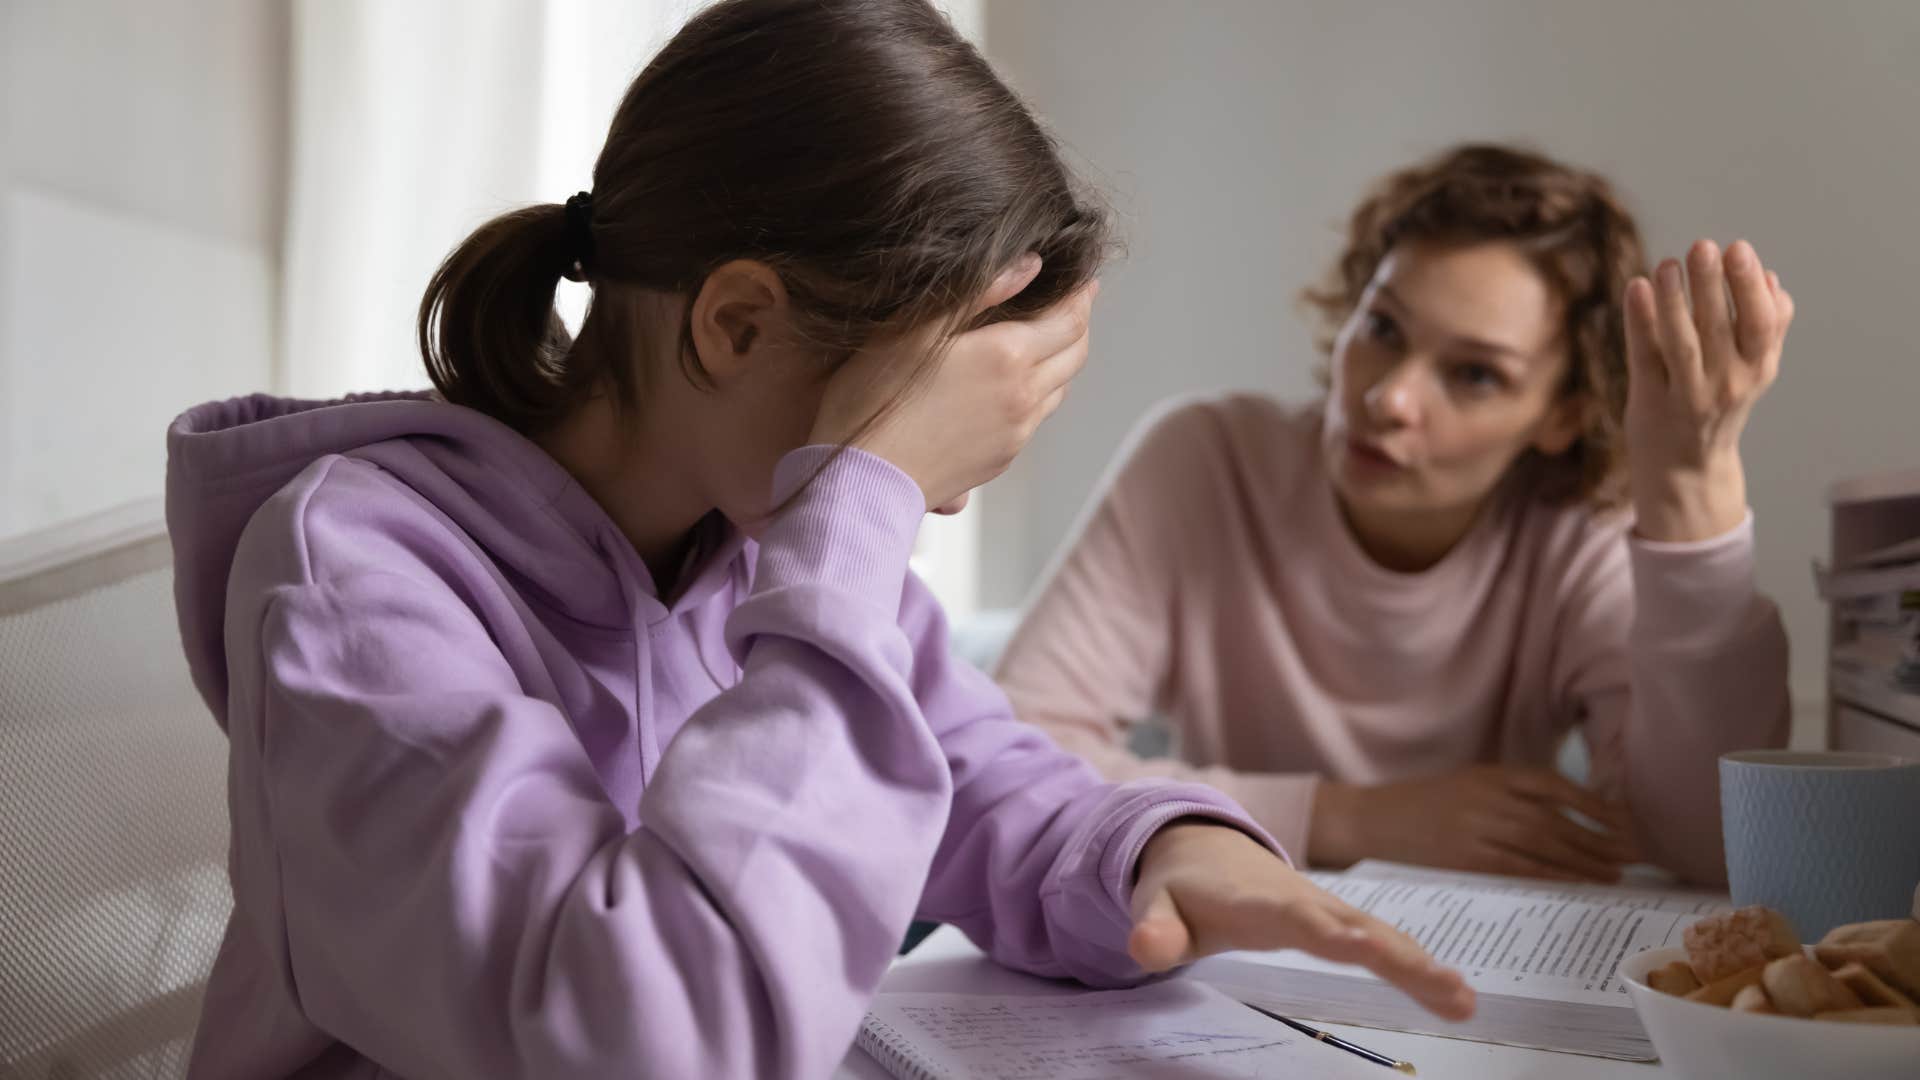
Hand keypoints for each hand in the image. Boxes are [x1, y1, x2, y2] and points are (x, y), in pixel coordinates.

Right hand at [809, 255, 1096, 510]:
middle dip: (1078, 325)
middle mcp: (1023, 395)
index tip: (1084, 280)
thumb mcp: (915, 328)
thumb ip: (977, 291)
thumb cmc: (875, 399)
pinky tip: (1013, 386)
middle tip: (1075, 304)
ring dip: (1060, 361)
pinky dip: (1038, 394)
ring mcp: (1016, 432)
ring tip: (1047, 341)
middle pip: (1075, 354)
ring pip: (1059, 388)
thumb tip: (1031, 264)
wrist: (865, 480)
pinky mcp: (1001, 459)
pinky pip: (1035, 419)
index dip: (1080, 296)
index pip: (1069, 320)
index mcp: (1007, 356)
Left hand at [1130, 822, 1475, 1020]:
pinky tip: (1457, 996)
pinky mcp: (1342, 920)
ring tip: (1463, 999)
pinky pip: (1386, 942)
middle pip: (1354, 926)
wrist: (1202, 844)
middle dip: (1395, 953)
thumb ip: (1155, 928)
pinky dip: (1421, 965)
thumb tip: (1144, 950)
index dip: (1325, 932)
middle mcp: (1302, 900)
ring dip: (1421, 964)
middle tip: (1440, 982)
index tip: (1360, 947)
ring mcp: (1327, 908)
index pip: (1294, 918)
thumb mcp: (1155, 906)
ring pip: (1381, 933)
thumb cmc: (1181, 886)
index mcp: (1256, 901)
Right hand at [1308, 765, 1639, 882]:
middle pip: (1556, 820)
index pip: (1552, 785)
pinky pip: (1520, 869)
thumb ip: (1511, 792)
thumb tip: (1570, 813)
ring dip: (1585, 861)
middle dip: (1600, 838)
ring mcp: (1476, 829)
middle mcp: (1488, 798)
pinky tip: (1576, 883)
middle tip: (1635, 854)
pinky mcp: (1467, 860)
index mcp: (1490, 774)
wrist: (1372, 820)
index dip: (1593, 803)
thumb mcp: (1469, 784)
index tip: (1624, 819)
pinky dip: (1553, 876)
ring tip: (1615, 873)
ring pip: (1544, 846)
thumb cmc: (1424, 804)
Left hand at [1623, 239, 1794, 541]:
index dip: (1749, 286)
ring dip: (1675, 301)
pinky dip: (1640, 321)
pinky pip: (1644, 357)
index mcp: (1756, 369)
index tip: (1738, 248)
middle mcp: (1725, 384)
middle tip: (1703, 245)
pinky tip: (1637, 287)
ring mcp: (1685, 395)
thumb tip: (1772, 278)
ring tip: (1668, 263)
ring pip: (1681, 343)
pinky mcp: (1648, 402)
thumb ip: (1769, 327)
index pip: (1760, 323)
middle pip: (1719, 328)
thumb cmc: (1721, 407)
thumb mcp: (1755, 370)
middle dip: (1712, 284)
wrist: (1688, 471)